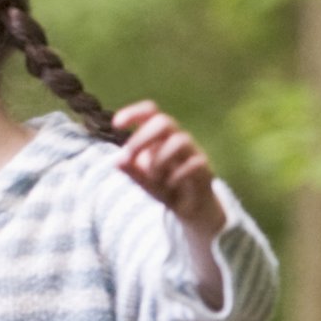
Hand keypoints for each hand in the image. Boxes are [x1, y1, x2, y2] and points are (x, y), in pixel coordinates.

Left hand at [110, 101, 226, 239]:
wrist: (190, 208)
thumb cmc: (164, 186)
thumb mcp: (143, 180)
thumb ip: (132, 170)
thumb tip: (118, 161)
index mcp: (159, 136)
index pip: (150, 112)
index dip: (134, 113)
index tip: (116, 124)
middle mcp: (177, 139)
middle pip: (164, 121)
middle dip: (142, 138)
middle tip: (129, 157)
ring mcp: (193, 152)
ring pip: (180, 140)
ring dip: (160, 160)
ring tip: (153, 177)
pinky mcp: (205, 168)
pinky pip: (195, 163)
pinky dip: (177, 175)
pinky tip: (170, 185)